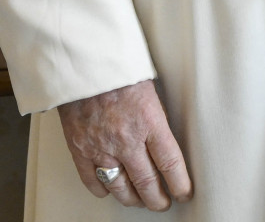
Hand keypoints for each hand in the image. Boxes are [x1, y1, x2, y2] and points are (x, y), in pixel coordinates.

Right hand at [58, 79, 192, 209]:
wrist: (83, 61)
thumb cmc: (118, 69)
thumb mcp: (151, 91)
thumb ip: (156, 120)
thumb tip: (164, 145)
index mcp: (149, 120)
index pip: (170, 163)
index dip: (180, 184)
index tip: (184, 192)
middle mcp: (126, 138)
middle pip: (147, 183)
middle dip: (158, 199)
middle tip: (163, 203)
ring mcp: (101, 146)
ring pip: (120, 188)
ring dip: (133, 199)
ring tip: (140, 200)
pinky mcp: (79, 149)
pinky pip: (92, 180)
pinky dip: (103, 190)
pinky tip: (111, 190)